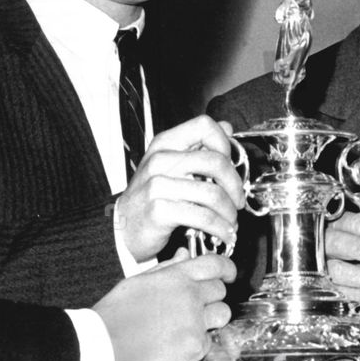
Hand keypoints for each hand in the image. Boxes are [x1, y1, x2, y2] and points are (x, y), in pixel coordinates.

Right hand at [92, 253, 233, 360]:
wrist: (103, 346)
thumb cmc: (114, 315)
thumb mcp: (138, 281)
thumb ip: (166, 268)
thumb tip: (184, 255)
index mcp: (176, 276)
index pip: (215, 264)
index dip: (226, 269)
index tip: (228, 274)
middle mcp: (190, 296)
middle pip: (220, 290)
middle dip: (212, 297)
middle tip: (195, 306)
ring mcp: (195, 322)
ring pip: (223, 315)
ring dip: (211, 319)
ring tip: (188, 325)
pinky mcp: (195, 347)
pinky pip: (209, 342)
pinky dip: (197, 344)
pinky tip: (176, 344)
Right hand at [116, 115, 244, 261]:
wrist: (122, 228)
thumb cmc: (150, 197)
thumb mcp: (170, 165)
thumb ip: (197, 146)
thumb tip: (227, 128)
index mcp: (165, 143)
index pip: (205, 126)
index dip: (225, 145)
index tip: (231, 166)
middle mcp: (161, 159)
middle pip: (216, 162)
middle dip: (235, 186)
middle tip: (237, 201)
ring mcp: (158, 184)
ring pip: (213, 194)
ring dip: (229, 213)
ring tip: (231, 222)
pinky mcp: (160, 210)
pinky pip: (202, 217)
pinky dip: (220, 228)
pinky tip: (223, 234)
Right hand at [325, 210, 359, 306]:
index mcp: (340, 229)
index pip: (345, 222)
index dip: (358, 224)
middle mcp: (326, 247)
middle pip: (334, 243)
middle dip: (355, 247)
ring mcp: (323, 269)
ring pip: (336, 271)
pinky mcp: (327, 292)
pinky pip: (340, 294)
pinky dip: (359, 296)